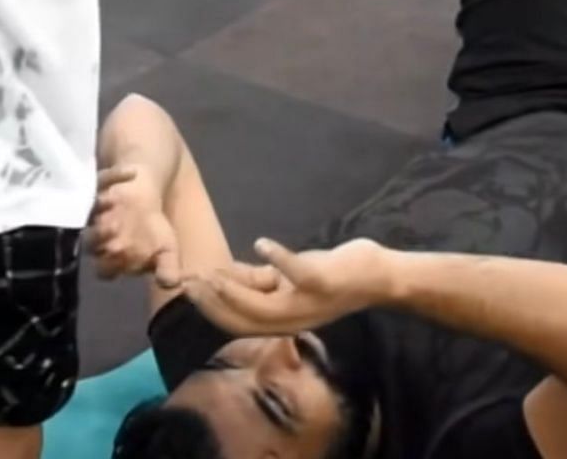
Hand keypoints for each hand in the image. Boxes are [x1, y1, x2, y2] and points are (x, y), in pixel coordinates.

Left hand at [88, 165, 180, 286]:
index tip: (123, 255)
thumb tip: (171, 283)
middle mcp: (96, 236)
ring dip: (102, 208)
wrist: (144, 194)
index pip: (104, 268)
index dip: (111, 264)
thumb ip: (167, 266)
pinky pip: (101, 180)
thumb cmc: (152, 229)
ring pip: (91, 213)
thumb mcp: (166, 249)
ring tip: (116, 200)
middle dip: (102, 235)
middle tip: (115, 227)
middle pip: (93, 241)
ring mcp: (93, 211)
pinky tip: (131, 173)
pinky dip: (115, 175)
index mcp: (109, 257)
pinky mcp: (96, 186)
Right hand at [184, 238, 388, 335]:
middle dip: (212, 301)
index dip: (208, 308)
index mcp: (281, 321)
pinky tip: (262, 243)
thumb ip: (260, 281)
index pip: (235, 323)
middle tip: (192, 279)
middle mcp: (291, 321)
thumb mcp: (289, 282)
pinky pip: (294, 273)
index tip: (187, 287)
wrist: (379, 278)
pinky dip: (277, 258)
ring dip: (234, 287)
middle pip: (241, 319)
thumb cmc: (331, 276)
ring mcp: (306, 304)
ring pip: (260, 305)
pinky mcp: (322, 283)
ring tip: (214, 271)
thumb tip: (225, 275)